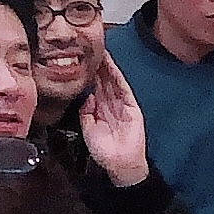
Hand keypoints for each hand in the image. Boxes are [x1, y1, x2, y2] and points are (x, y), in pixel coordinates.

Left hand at [77, 51, 151, 187]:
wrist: (120, 163)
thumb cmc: (104, 150)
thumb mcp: (88, 129)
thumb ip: (86, 112)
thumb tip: (85, 96)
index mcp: (100, 108)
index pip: (94, 87)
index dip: (89, 74)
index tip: (81, 60)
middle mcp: (110, 104)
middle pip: (103, 80)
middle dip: (97, 66)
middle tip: (90, 49)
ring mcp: (121, 104)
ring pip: (113, 82)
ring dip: (107, 67)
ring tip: (101, 52)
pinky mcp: (131, 107)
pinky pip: (123, 89)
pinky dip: (117, 78)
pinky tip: (111, 68)